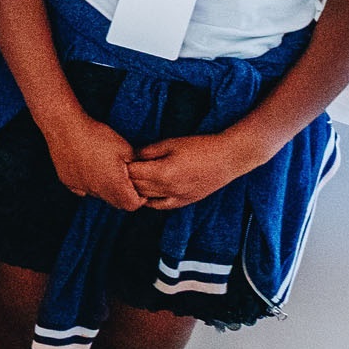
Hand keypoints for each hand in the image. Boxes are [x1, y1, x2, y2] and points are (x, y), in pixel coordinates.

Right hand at [42, 111, 145, 210]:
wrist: (66, 127)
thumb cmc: (97, 136)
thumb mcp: (126, 148)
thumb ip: (137, 166)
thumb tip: (143, 173)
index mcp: (113, 184)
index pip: (132, 205)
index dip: (139, 198)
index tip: (139, 186)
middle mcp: (96, 190)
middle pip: (115, 203)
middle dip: (124, 195)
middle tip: (125, 178)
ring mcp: (80, 186)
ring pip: (99, 196)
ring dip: (106, 189)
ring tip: (106, 169)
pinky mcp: (67, 180)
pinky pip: (82, 189)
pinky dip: (88, 184)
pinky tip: (89, 169)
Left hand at [128, 130, 261, 210]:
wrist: (228, 158)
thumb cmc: (200, 147)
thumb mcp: (171, 143)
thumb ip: (149, 151)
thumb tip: (132, 155)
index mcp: (162, 173)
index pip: (132, 173)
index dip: (124, 165)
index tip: (120, 158)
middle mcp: (168, 188)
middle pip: (137, 187)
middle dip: (127, 178)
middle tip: (123, 169)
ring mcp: (177, 197)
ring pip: (146, 198)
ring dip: (137, 189)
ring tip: (133, 179)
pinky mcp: (185, 201)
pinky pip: (161, 205)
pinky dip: (150, 201)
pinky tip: (146, 194)